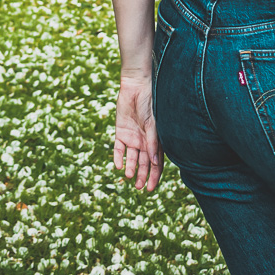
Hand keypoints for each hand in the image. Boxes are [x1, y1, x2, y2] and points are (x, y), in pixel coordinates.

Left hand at [113, 76, 163, 192]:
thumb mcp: (152, 123)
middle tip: (139, 187)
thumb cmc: (149, 102)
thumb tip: (155, 163)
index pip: (156, 163)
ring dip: (131, 168)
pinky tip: (118, 165)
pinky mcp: (120, 132)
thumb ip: (153, 142)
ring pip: (131, 158)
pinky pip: (118, 148)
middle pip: (143, 163)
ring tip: (129, 176)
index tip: (150, 188)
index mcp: (155, 140)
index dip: (154, 176)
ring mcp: (132, 137)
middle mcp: (144, 141)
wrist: (135, 86)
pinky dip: (118, 157)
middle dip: (142, 176)